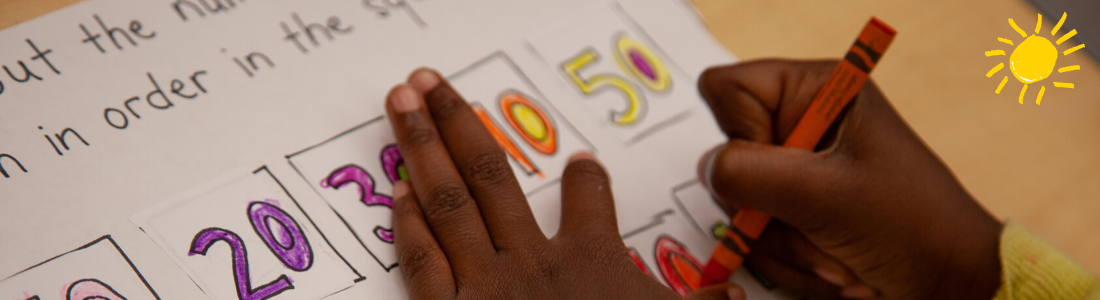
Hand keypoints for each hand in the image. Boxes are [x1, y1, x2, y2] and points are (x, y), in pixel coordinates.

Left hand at [386, 69, 742, 298]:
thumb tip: (736, 294)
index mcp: (591, 258)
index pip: (589, 197)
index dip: (586, 177)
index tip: (581, 163)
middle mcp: (533, 260)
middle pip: (491, 173)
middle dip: (458, 121)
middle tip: (430, 82)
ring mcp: (486, 284)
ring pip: (450, 200)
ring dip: (421, 147)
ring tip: (401, 104)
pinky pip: (423, 259)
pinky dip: (409, 222)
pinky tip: (397, 188)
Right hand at [696, 59, 1002, 298]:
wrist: (950, 285)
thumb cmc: (914, 226)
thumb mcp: (827, 194)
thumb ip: (750, 173)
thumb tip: (709, 170)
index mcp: (817, 91)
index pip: (728, 90)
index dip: (740, 133)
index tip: (781, 168)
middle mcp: (801, 126)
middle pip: (729, 157)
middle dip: (768, 209)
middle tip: (815, 228)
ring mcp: (796, 173)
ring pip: (739, 205)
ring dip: (784, 245)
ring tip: (837, 257)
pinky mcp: (796, 213)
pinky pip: (757, 237)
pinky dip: (791, 262)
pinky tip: (834, 266)